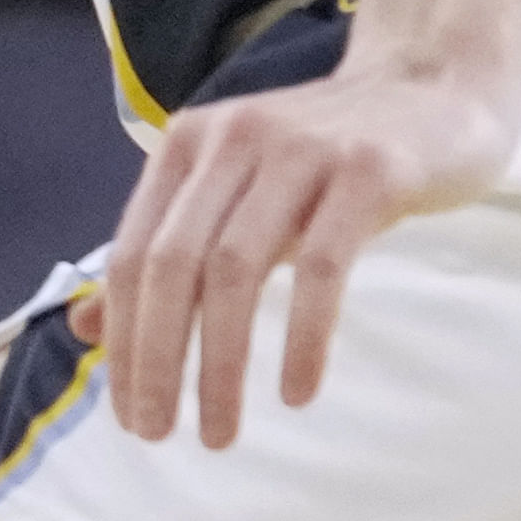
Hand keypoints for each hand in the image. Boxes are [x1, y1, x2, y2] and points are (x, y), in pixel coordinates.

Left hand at [67, 52, 519, 446]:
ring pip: (237, 269)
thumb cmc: (324, 158)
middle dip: (156, 358)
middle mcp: (233, 141)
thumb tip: (86, 330)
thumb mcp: (235, 195)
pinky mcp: (369, 171)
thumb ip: (167, 253)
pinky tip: (295, 393)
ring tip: (218, 431)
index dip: (123, 336)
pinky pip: (325, 268)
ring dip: (221, 363)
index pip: (135, 253)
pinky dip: (304, 338)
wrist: (433, 87)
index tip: (126, 410)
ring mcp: (300, 152)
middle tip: (156, 433)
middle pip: (173, 264)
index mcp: (187, 146)